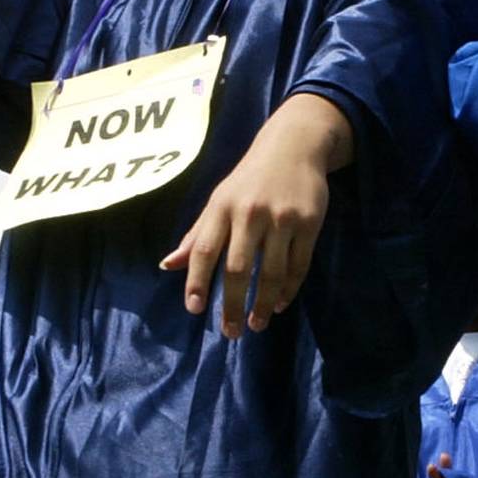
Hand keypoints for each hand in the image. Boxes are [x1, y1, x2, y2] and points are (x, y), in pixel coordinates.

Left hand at [161, 94, 350, 337]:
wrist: (294, 145)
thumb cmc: (250, 179)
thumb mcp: (218, 199)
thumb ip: (196, 235)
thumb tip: (167, 266)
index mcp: (222, 207)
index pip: (204, 249)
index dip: (196, 281)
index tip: (194, 309)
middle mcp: (250, 213)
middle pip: (237, 268)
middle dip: (232, 304)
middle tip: (231, 332)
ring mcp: (282, 218)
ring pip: (271, 273)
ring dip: (263, 304)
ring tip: (257, 324)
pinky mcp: (309, 223)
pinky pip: (299, 265)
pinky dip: (289, 289)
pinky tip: (280, 304)